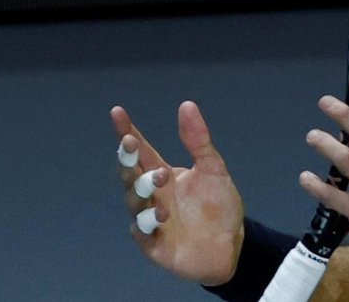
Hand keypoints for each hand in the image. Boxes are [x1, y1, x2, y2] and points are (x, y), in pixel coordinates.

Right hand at [111, 101, 243, 285]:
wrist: (231, 244)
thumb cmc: (219, 206)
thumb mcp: (213, 169)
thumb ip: (198, 140)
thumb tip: (186, 104)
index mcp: (163, 174)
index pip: (140, 151)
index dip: (127, 132)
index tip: (117, 112)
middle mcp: (152, 195)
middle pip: (130, 174)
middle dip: (127, 158)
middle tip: (132, 144)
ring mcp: (151, 219)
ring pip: (134, 201)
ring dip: (142, 188)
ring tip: (159, 178)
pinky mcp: (154, 244)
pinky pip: (142, 232)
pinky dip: (147, 222)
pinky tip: (160, 215)